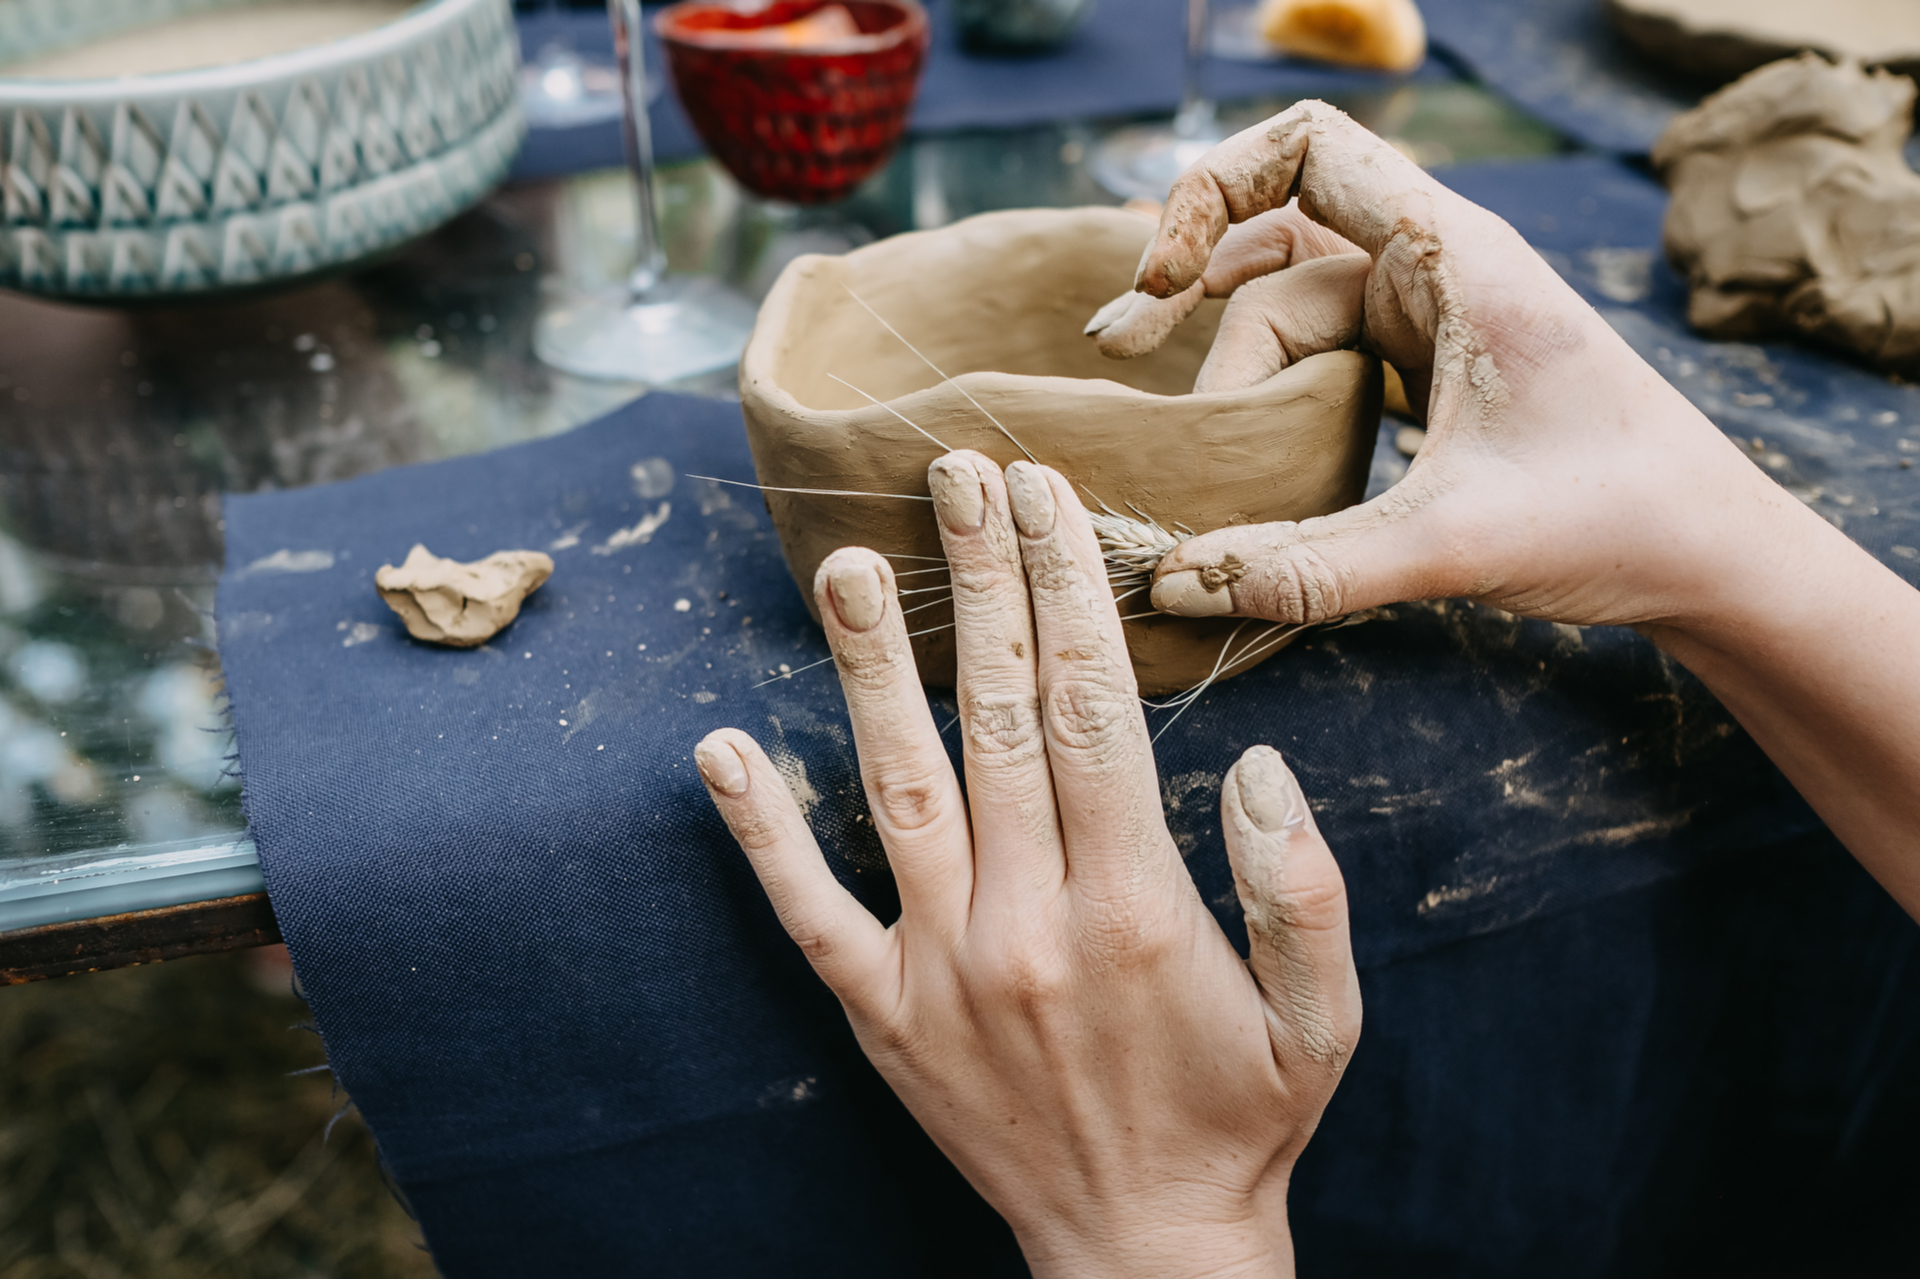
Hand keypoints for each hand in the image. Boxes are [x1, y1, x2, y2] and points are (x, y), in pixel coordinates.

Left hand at [695, 452, 1360, 1276]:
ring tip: (841, 564)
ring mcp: (940, 966)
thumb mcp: (1324, 1016)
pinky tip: (723, 747)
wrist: (1139, 1249)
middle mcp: (1027, 920)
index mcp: (1136, 905)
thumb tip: (1261, 761)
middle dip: (979, 583)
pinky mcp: (880, 1014)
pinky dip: (760, 829)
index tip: (1046, 498)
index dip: (1069, 590)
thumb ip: (1305, 888)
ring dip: (868, 668)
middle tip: (954, 475)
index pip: (1092, 709)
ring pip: (899, 786)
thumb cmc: (1240, 1118)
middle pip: (995, 716)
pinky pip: (807, 911)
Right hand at [1128, 101, 1919, 917]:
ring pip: (1291, 308)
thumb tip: (1173, 585)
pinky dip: (1268, 390)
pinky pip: (1321, 356)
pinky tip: (1234, 448)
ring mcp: (1428, 318)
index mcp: (1454, 256)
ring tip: (1171, 423)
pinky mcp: (1425, 371)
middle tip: (1118, 355)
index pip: (1309, 148)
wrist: (1710, 552)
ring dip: (1226, 353)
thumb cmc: (1615, 518)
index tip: (1163, 284)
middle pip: (1276, 245)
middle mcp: (1435, 268)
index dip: (1212, 191)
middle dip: (1192, 291)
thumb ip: (1310, 569)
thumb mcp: (1455, 543)